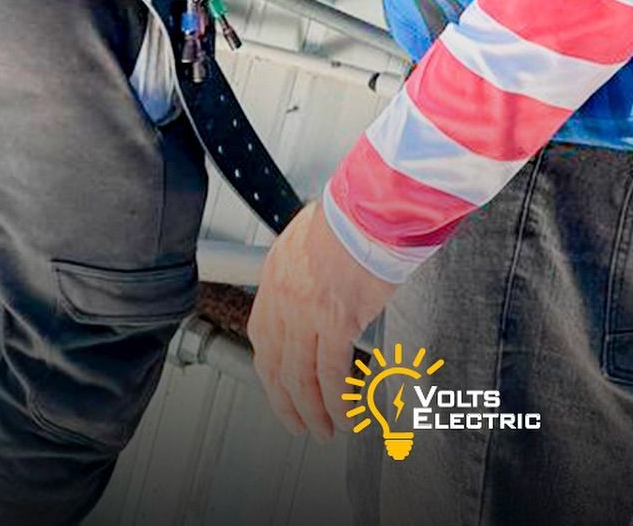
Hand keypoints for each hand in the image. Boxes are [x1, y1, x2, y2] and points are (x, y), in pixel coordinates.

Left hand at [248, 199, 396, 439]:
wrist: (371, 204)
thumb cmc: (353, 211)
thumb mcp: (313, 234)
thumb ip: (307, 264)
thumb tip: (318, 282)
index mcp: (275, 274)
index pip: (262, 335)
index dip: (270, 369)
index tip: (279, 387)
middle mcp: (283, 297)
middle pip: (276, 364)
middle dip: (286, 402)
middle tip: (298, 423)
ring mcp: (306, 312)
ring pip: (300, 376)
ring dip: (313, 410)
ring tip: (325, 429)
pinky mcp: (335, 321)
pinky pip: (331, 373)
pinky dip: (338, 399)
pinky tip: (346, 412)